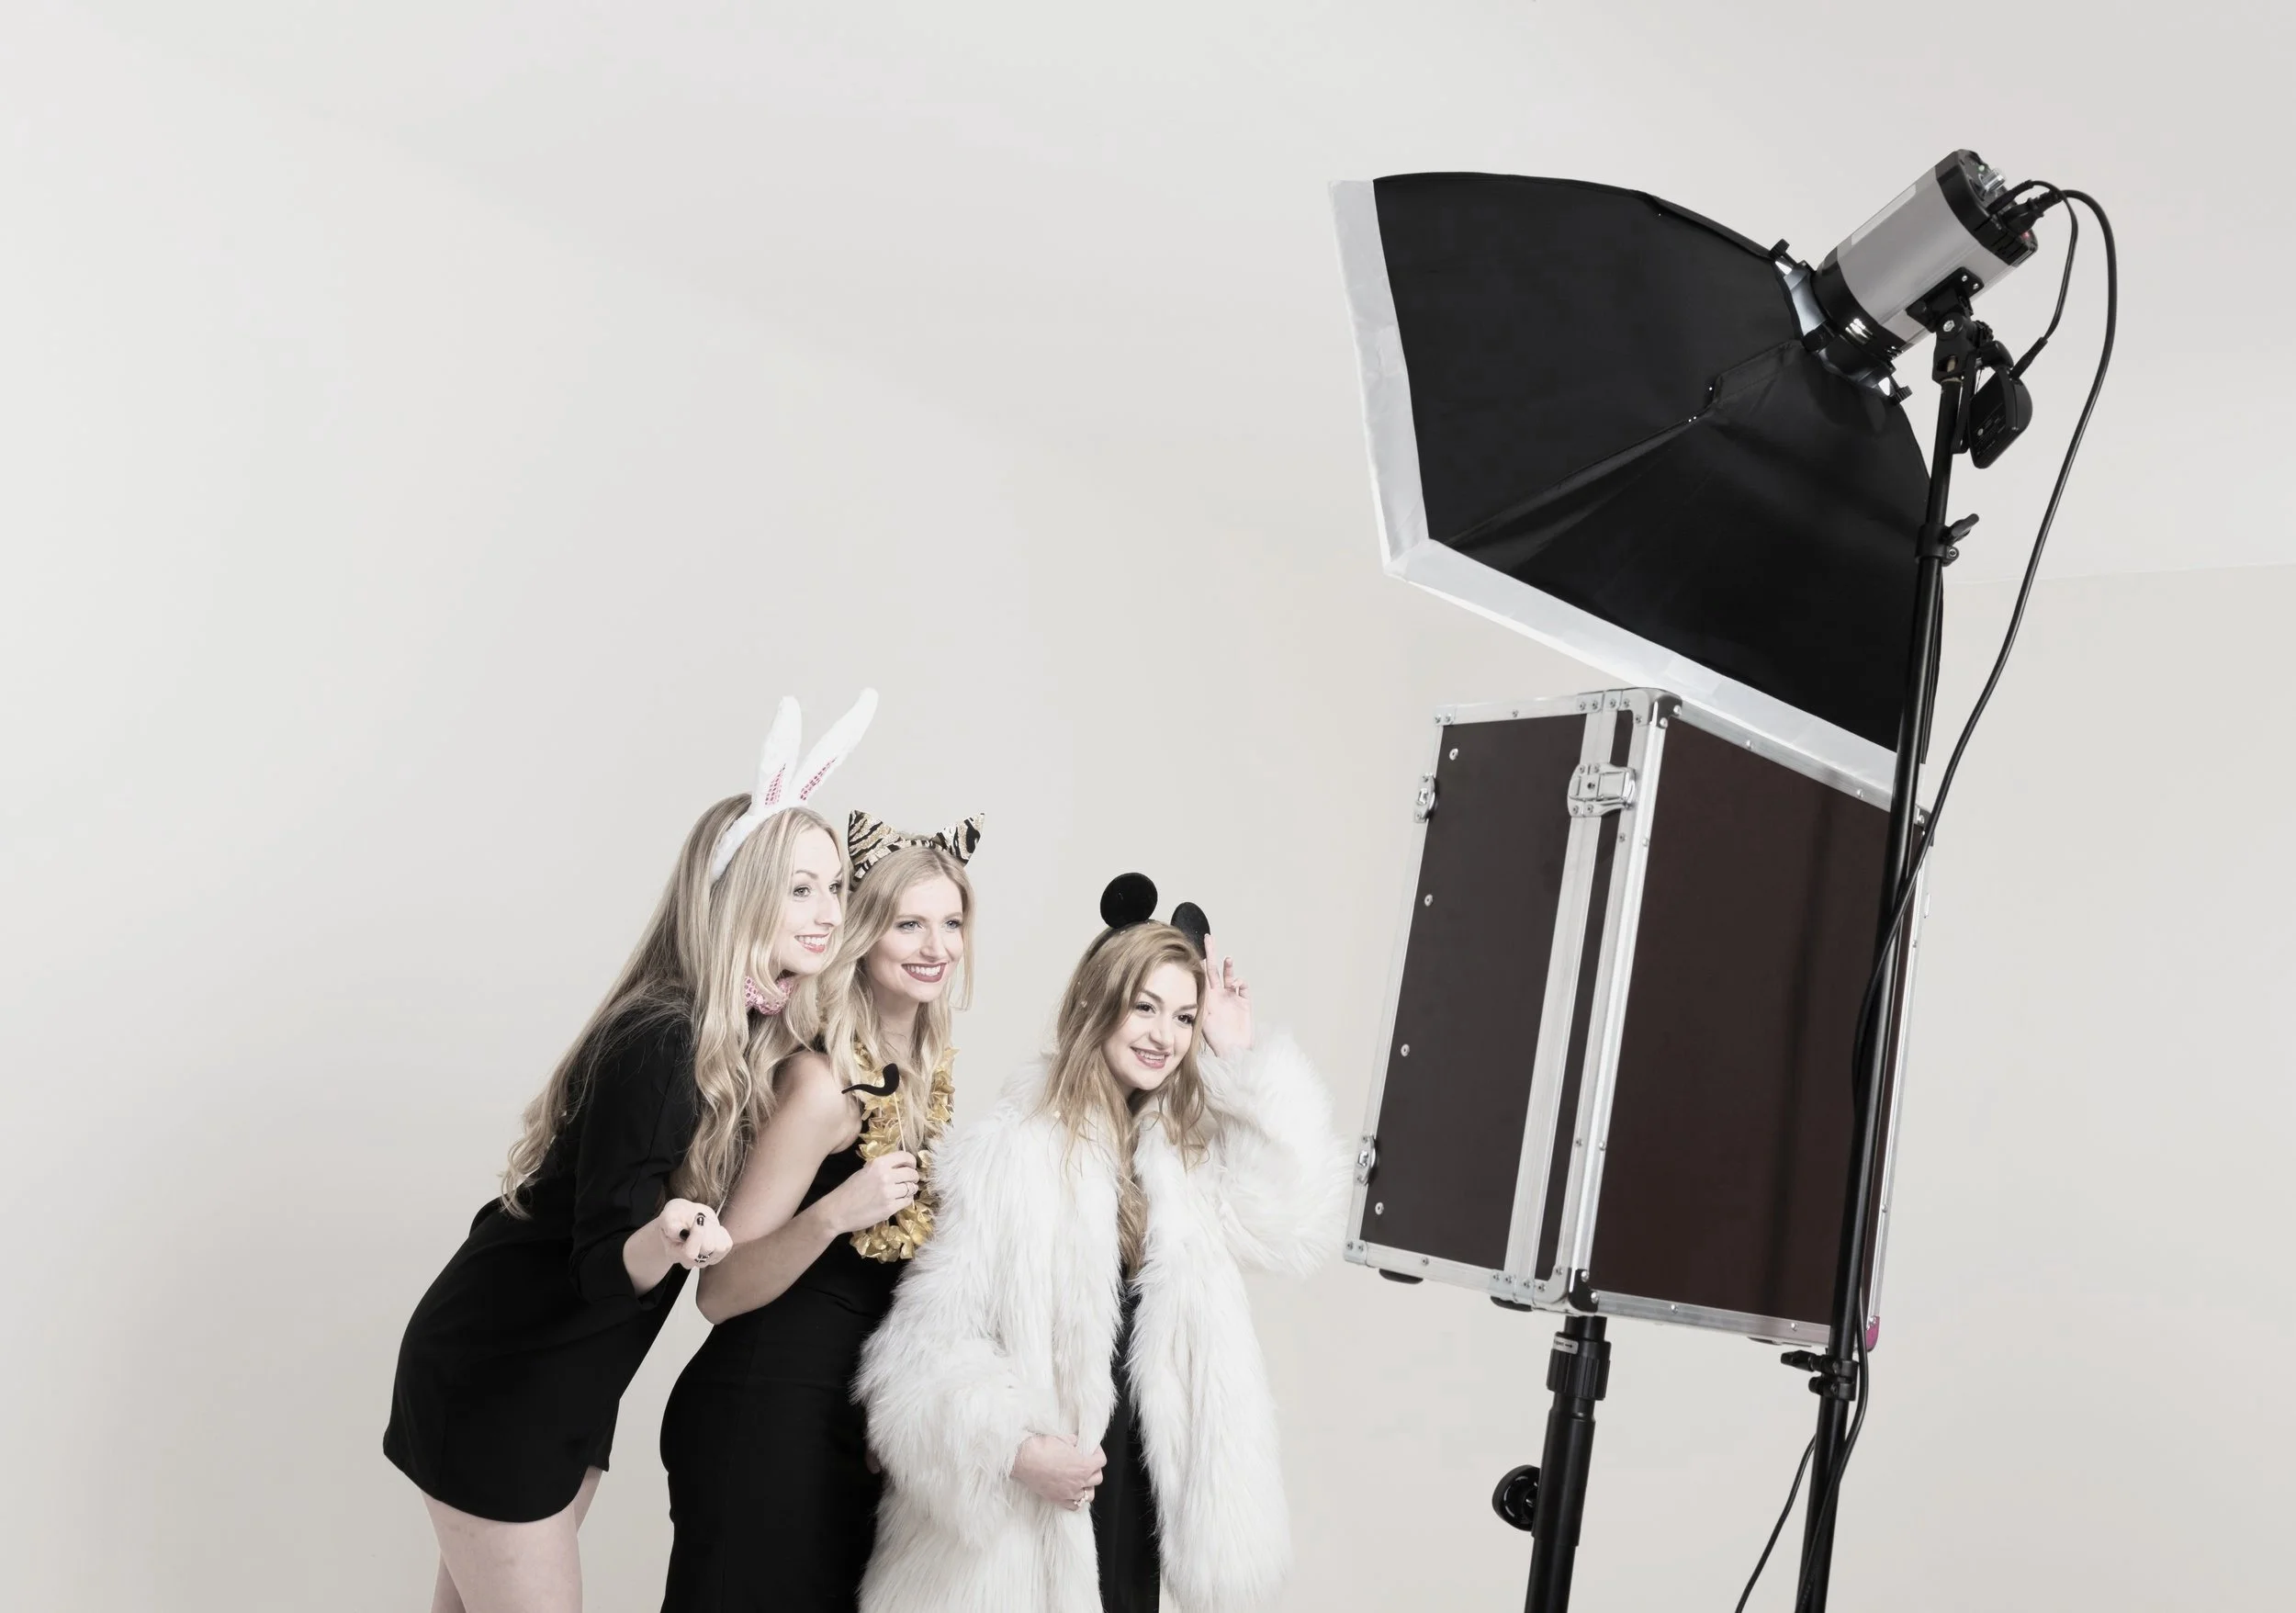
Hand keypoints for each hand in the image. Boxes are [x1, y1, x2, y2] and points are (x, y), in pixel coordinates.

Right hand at [657, 1199, 731, 1270]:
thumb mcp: (669, 1214)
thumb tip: (678, 1232)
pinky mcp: (717, 1255)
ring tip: (705, 1222)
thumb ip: (670, 1223)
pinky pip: (727, 1245)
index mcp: (674, 1253)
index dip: (697, 1235)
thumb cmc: (676, 1216)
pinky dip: (722, 1233)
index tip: (698, 1218)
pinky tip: (712, 1229)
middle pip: (708, 1248)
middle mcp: (689, 1261)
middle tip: (700, 1217)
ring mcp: (704, 1260)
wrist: (686, 1217)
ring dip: (715, 1230)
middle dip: (707, 1227)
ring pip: (719, 1248)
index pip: (689, 1253)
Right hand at [816, 1150, 919, 1234]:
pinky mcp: (890, 1208)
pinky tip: (899, 1201)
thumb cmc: (849, 1190)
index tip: (911, 1167)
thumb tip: (901, 1166)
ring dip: (910, 1190)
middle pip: (912, 1173)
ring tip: (904, 1192)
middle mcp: (886, 1176)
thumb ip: (882, 1167)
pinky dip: (906, 1201)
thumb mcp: (865, 1171)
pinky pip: (907, 1201)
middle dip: (913, 1177)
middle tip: (909, 1181)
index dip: (911, 1162)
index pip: (905, 1157)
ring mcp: (889, 1192)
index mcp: (878, 1163)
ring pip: (911, 1188)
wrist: (837, 1211)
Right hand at [1011, 1434, 1105, 1510]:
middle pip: (1097, 1478)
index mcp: (1083, 1466)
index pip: (1101, 1461)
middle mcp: (1079, 1482)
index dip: (1098, 1453)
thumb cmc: (1042, 1447)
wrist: (1024, 1459)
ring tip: (1082, 1479)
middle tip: (1087, 1462)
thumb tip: (1076, 1442)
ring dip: (1088, 1486)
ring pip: (1089, 1495)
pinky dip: (1076, 1500)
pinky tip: (1072, 1492)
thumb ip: (1074, 1442)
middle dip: (1094, 1469)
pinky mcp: (1058, 1499)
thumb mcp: (1062, 1438)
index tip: (1092, 1450)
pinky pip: (1074, 1506)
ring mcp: (1069, 1493)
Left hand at [1197, 935, 1253, 1056]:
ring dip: (1228, 967)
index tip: (1194, 950)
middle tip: (1209, 938)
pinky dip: (1241, 982)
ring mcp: (1232, 997)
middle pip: (1214, 970)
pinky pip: (1243, 987)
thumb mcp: (1202, 1019)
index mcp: (1207, 997)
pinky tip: (1237, 983)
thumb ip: (1200, 1002)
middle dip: (1212, 953)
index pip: (1201, 976)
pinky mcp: (1244, 1002)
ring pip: (1229, 976)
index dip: (1199, 963)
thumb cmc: (1216, 1040)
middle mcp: (1218, 995)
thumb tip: (1193, 986)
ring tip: (1227, 959)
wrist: (1233, 1052)